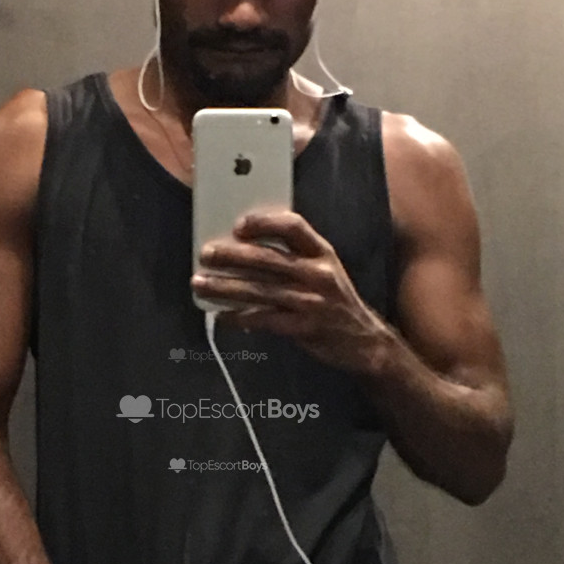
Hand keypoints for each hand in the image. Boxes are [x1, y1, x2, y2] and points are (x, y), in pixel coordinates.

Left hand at [192, 209, 390, 371]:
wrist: (363, 340)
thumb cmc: (336, 302)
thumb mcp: (325, 271)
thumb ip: (296, 258)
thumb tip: (247, 250)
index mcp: (323, 253)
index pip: (293, 227)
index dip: (264, 223)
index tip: (238, 226)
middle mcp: (317, 274)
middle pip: (268, 259)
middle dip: (232, 256)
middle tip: (206, 254)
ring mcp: (310, 302)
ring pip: (259, 290)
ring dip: (225, 286)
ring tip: (200, 283)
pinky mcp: (303, 327)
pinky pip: (263, 319)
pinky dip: (238, 316)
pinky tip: (220, 315)